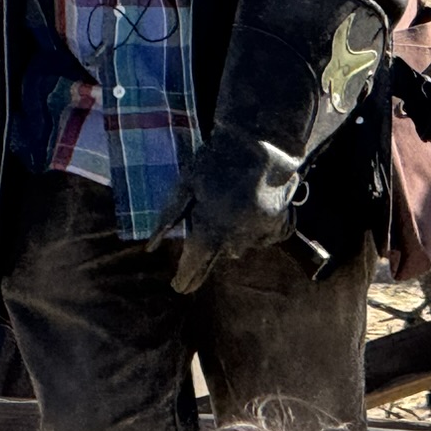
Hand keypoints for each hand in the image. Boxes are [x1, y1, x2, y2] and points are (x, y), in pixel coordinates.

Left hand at [148, 171, 289, 295]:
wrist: (262, 144)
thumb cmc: (216, 161)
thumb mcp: (185, 184)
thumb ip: (169, 216)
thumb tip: (150, 246)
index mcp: (212, 227)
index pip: (195, 264)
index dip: (185, 277)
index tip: (178, 287)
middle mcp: (237, 237)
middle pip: (218, 255)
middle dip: (208, 248)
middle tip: (204, 228)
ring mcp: (261, 234)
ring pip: (239, 247)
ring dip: (230, 236)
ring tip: (228, 205)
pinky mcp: (279, 227)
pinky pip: (261, 238)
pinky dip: (253, 229)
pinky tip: (249, 206)